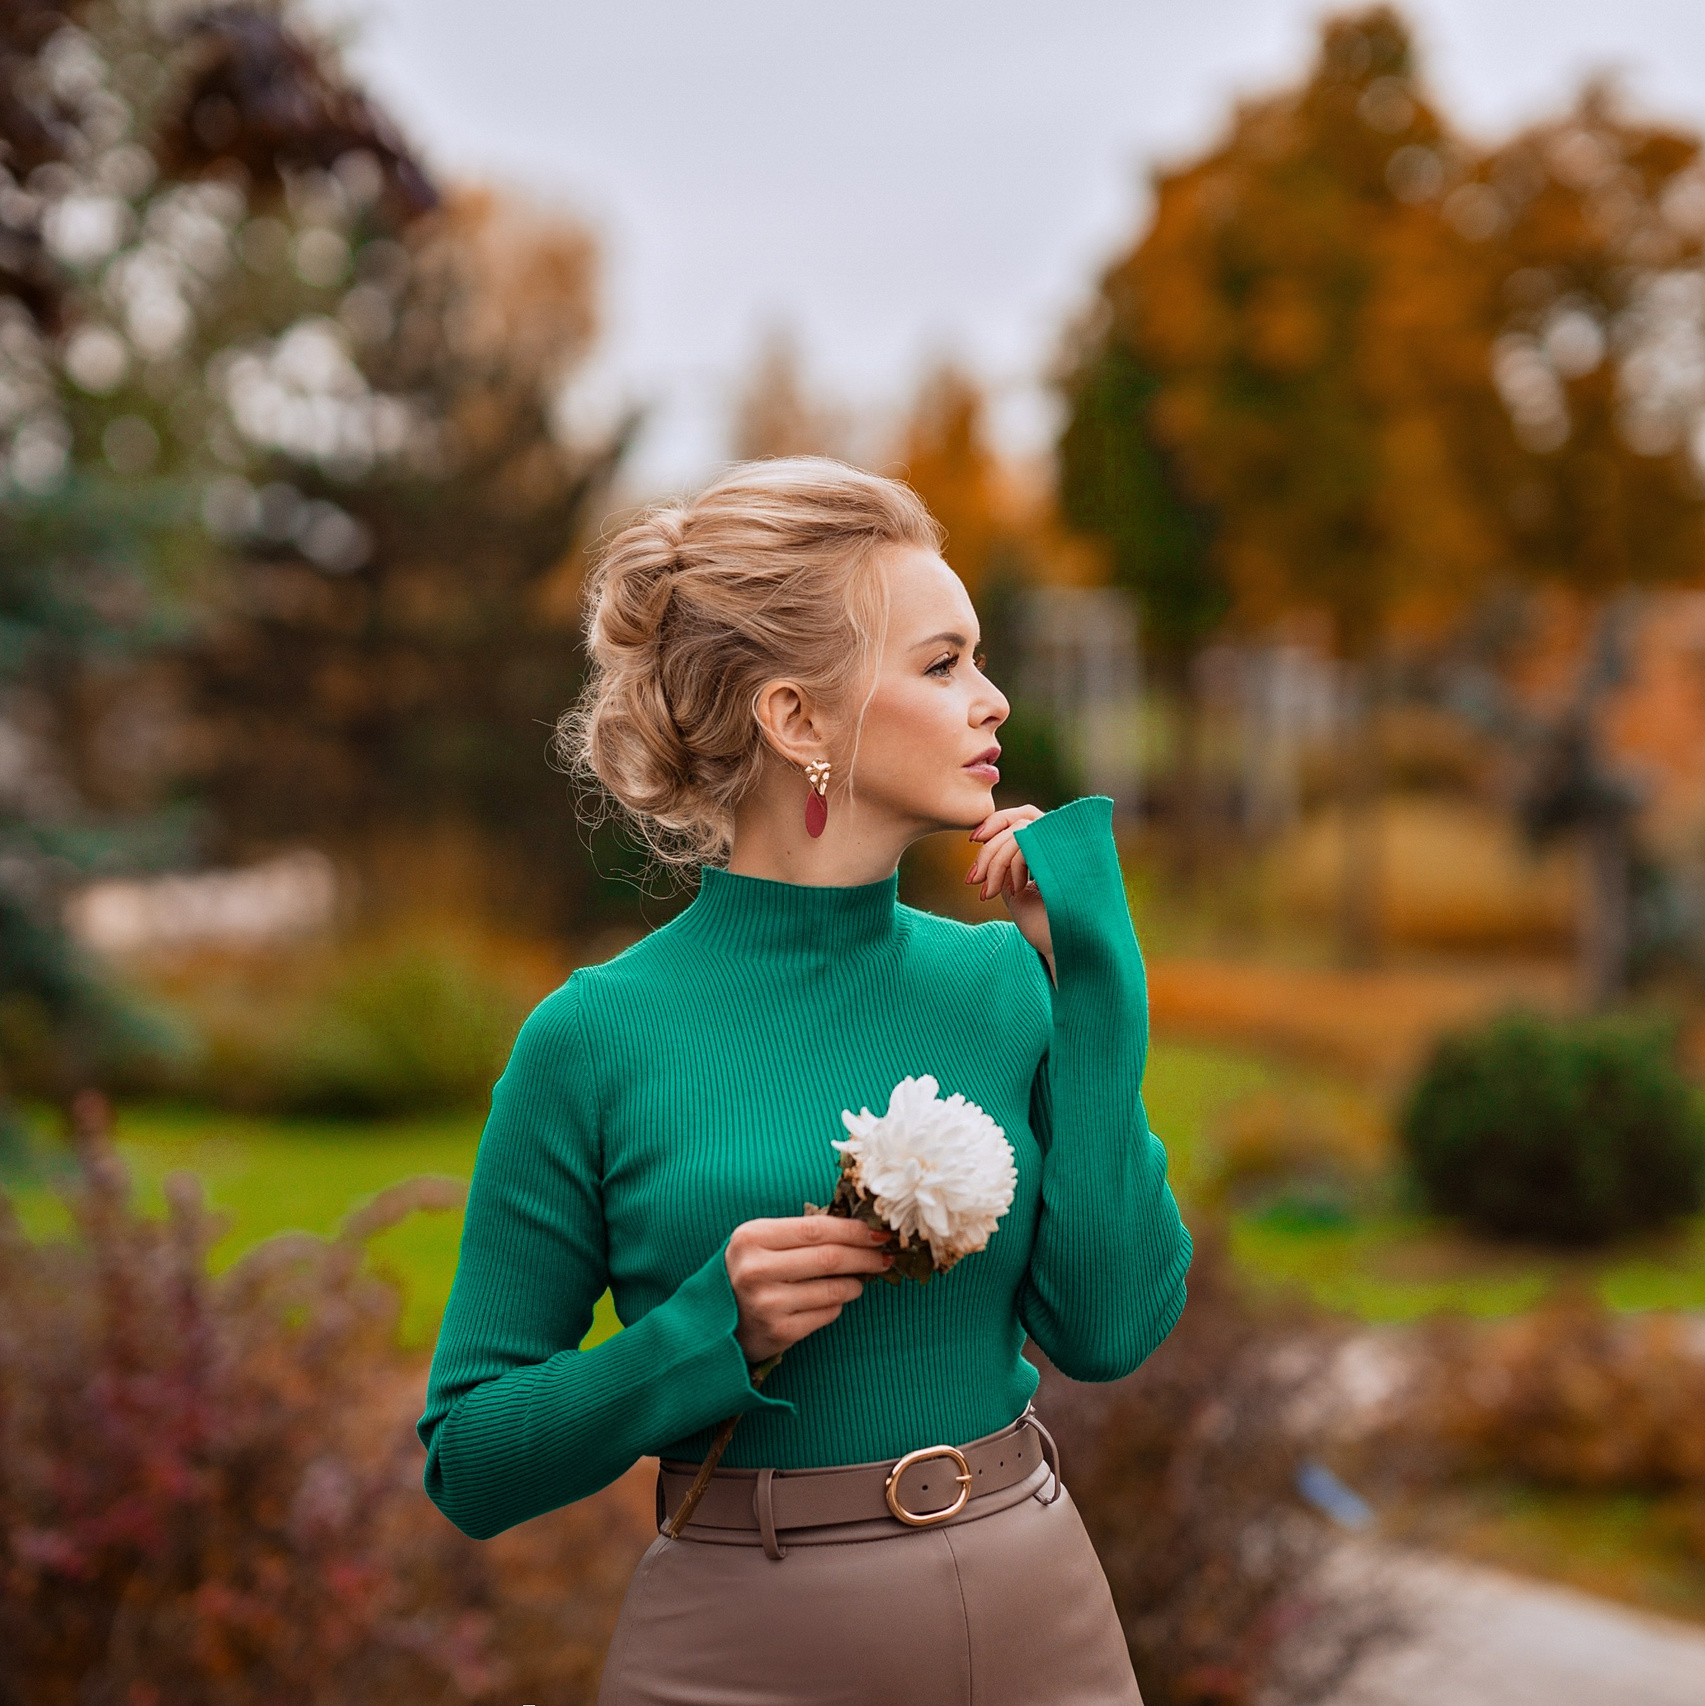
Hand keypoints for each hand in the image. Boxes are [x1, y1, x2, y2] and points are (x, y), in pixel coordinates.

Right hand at [725, 1214, 895, 1363]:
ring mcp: (767, 1304)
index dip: (854, 1229)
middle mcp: (756, 1270)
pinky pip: (827, 1314)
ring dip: (856, 1283)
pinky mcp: (779, 1332)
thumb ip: (800, 1233)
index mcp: (751, 1237)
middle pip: (830, 1258)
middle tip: (885, 1255)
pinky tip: (834, 1300)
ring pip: (834, 1289)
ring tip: (860, 1279)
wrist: (712, 1322)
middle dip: (865, 1255)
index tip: (879, 1231)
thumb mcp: (761, 1242)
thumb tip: (860, 1229)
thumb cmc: (747, 1272)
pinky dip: (838, 1305)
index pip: (816, 1228)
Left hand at [967, 805, 1054, 979]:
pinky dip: (1011, 866)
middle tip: (973, 879)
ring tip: (990, 893)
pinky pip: (1027, 844)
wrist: (1063, 950)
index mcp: (1054, 846)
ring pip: (1021, 831)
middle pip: (1020, 819)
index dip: (996, 822)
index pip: (1024, 816)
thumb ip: (1004, 864)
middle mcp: (1066, 841)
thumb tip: (982, 842)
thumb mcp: (1015, 888)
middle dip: (990, 845)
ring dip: (996, 862)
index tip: (973, 840)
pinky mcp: (1068, 857)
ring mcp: (1070, 847)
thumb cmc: (1042, 924)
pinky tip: (1014, 891)